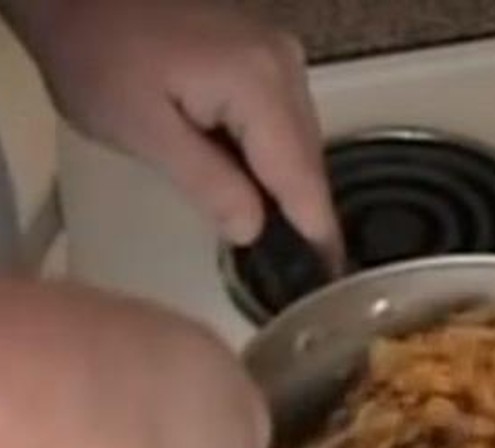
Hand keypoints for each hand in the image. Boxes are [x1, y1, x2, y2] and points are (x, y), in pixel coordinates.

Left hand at [14, 0, 341, 266]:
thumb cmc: (95, 55)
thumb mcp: (140, 130)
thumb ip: (206, 182)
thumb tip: (254, 230)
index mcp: (259, 85)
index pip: (301, 177)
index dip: (316, 232)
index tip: (329, 277)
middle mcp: (285, 66)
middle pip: (309, 161)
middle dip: (302, 211)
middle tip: (297, 267)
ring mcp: (281, 56)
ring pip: (303, 143)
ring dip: (289, 185)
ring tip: (279, 233)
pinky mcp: (268, 54)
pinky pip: (288, 120)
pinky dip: (275, 156)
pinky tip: (255, 182)